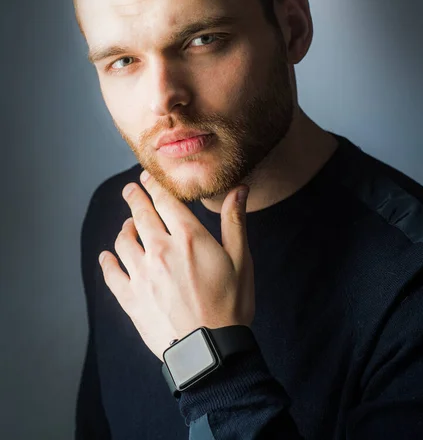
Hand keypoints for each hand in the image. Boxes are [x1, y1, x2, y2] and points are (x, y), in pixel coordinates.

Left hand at [98, 170, 254, 361]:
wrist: (211, 350)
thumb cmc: (231, 304)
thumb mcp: (240, 260)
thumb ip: (234, 222)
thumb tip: (238, 189)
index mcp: (188, 237)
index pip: (164, 200)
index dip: (153, 184)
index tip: (146, 176)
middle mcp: (160, 250)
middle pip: (140, 214)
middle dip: (134, 198)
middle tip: (131, 190)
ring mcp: (142, 274)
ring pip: (123, 241)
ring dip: (124, 229)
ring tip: (128, 227)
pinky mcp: (131, 298)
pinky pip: (111, 274)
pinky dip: (107, 262)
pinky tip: (107, 257)